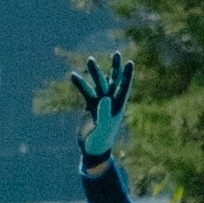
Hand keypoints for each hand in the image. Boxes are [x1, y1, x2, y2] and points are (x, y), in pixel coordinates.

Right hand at [70, 49, 133, 164]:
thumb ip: (104, 114)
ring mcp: (100, 103)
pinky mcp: (90, 106)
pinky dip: (80, 84)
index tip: (130, 62)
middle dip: (115, 68)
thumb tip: (104, 98)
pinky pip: (86, 91)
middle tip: (116, 53)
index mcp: (117, 107)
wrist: (92, 149)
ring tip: (90, 59)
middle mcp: (110, 102)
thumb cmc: (100, 141)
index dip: (128, 75)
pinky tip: (73, 75)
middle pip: (114, 82)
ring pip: (99, 84)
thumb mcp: (102, 128)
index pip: (124, 87)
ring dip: (95, 72)